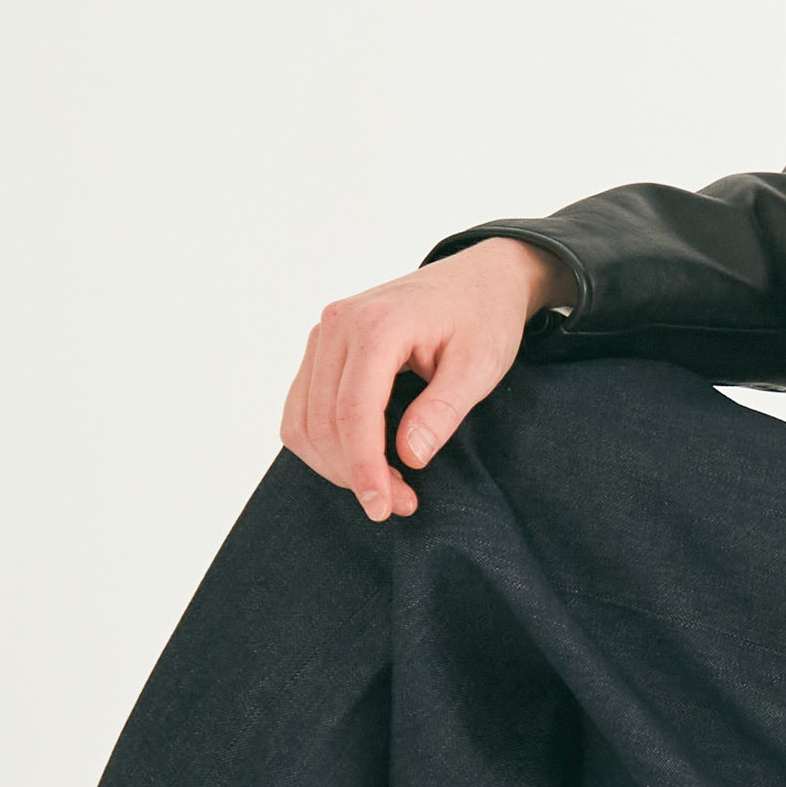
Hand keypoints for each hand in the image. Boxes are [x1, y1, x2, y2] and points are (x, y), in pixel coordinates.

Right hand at [281, 238, 572, 518]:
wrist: (478, 279)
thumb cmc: (483, 317)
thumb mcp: (480, 364)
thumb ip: (443, 409)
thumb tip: (409, 455)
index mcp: (378, 325)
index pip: (353, 412)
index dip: (364, 468)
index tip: (384, 507)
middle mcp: (339, 325)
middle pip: (323, 422)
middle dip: (355, 474)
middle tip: (400, 503)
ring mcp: (324, 334)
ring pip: (303, 421)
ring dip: (335, 465)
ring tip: (386, 485)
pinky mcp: (322, 348)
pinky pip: (302, 409)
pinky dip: (324, 444)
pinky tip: (363, 460)